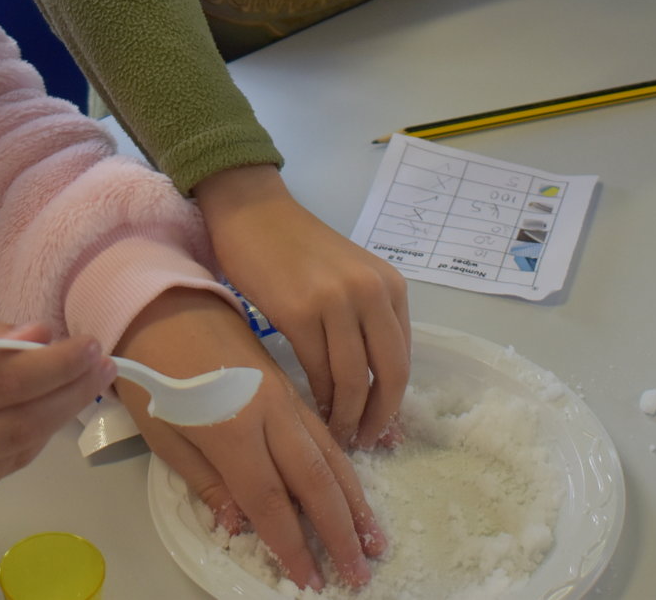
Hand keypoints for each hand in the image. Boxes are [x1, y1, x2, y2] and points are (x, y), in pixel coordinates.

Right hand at [0, 307, 111, 513]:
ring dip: (54, 420)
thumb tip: (39, 336)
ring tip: (80, 385)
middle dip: (68, 394)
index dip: (55, 366)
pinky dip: (23, 443)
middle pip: (15, 426)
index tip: (89, 344)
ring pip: (12, 456)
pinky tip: (37, 413)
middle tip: (102, 364)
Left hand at [116, 289, 386, 590]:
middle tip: (361, 571)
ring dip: (354, 500)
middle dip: (341, 530)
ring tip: (374, 537)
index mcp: (234, 431)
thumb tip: (241, 526)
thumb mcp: (165, 437)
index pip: (272, 502)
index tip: (312, 581)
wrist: (160, 305)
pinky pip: (324, 430)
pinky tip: (355, 484)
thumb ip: (208, 483)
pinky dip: (344, 463)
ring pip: (330, 454)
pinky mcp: (288, 385)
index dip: (293, 546)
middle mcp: (270, 414)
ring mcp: (284, 397)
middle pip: (315, 481)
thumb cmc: (152, 374)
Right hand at [194, 165, 409, 449]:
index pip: (404, 358)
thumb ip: (366, 319)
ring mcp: (337, 301)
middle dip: (378, 417)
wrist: (252, 212)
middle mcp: (372, 293)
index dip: (394, 401)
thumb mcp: (348, 277)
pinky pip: (319, 370)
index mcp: (390, 286)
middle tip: (364, 443)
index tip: (381, 428)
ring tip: (336, 435)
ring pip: (354, 379)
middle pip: (389, 374)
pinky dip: (318, 398)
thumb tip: (374, 384)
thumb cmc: (295, 248)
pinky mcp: (300, 311)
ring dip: (347, 415)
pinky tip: (312, 410)